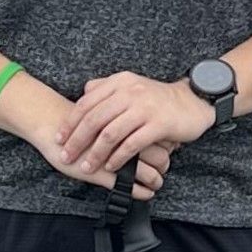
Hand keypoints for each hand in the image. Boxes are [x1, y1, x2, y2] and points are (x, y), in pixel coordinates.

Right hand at [0, 73, 156, 195]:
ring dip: (155, 180)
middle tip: (165, 169)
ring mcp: (113, 157)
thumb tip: (138, 120)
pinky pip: (126, 185)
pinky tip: (146, 193)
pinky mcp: (100, 173)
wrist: (50, 125)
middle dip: (164, 165)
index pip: (158, 136)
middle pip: (159, 155)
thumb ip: (119, 114)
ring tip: (157, 183)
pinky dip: (139, 191)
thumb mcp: (100, 112)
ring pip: (146, 172)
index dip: (167, 145)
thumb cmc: (75, 120)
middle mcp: (124, 140)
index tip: (170, 150)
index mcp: (128, 122)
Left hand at [56, 72, 210, 182]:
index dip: (70, 122)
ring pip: (110, 134)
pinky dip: (118, 158)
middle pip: (94, 120)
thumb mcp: (131, 85)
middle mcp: (130, 93)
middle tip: (66, 156)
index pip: (86, 103)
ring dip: (95, 153)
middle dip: (77, 141)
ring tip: (86, 166)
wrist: (192, 101)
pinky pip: (131, 145)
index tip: (59, 138)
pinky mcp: (158, 125)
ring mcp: (144, 109)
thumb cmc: (157, 98)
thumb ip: (107, 87)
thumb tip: (84, 92)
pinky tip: (111, 168)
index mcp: (119, 83)